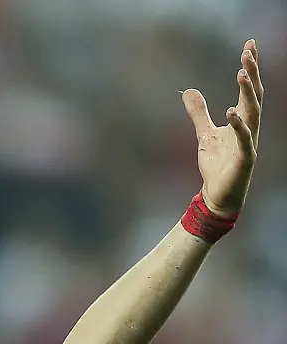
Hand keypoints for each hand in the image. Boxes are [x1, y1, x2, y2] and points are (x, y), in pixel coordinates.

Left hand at [182, 39, 263, 216]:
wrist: (218, 196)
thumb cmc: (217, 165)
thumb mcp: (204, 134)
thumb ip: (199, 113)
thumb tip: (189, 91)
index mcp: (243, 121)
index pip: (250, 90)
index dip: (251, 68)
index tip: (250, 45)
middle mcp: (250, 128)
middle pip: (255, 96)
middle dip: (252, 73)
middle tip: (248, 52)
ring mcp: (249, 143)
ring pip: (253, 113)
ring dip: (248, 93)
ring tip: (242, 73)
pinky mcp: (244, 159)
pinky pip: (244, 139)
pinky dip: (239, 125)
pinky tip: (232, 111)